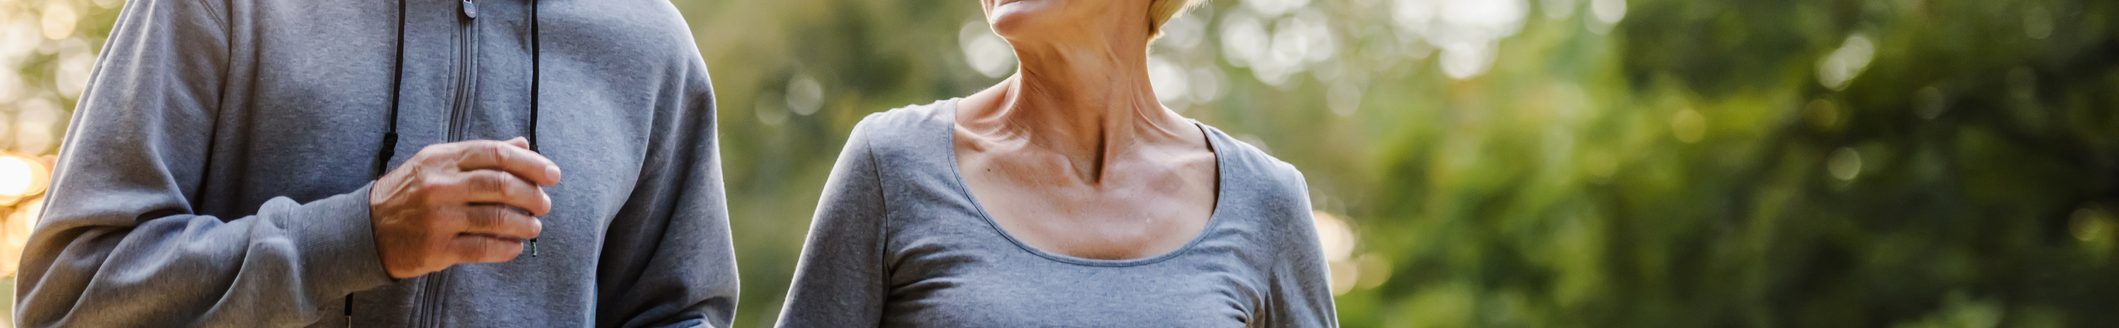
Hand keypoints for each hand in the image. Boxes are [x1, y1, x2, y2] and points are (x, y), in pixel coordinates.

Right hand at [369, 137, 561, 278]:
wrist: (365, 229)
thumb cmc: (409, 193)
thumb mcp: (437, 163)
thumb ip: (480, 155)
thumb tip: (522, 143)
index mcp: (442, 159)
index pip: (496, 154)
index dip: (531, 163)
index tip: (553, 174)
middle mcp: (440, 185)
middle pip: (501, 185)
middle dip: (532, 195)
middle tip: (545, 204)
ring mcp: (437, 217)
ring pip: (497, 219)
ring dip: (525, 224)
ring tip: (534, 227)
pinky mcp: (436, 248)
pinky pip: (483, 248)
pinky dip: (507, 248)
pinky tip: (515, 247)